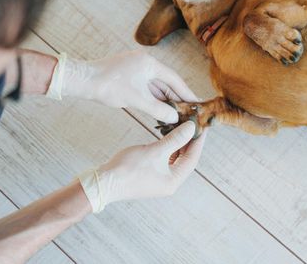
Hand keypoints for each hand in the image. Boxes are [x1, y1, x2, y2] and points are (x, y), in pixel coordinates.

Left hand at [46, 50, 197, 122]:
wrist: (82, 80)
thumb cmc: (108, 86)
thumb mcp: (137, 100)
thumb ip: (158, 109)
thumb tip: (175, 117)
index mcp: (149, 64)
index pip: (174, 79)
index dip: (186, 93)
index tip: (196, 103)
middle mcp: (145, 63)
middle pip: (166, 82)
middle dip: (176, 97)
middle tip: (188, 110)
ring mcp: (136, 68)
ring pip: (156, 85)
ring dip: (165, 98)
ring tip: (176, 112)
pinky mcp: (128, 75)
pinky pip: (146, 87)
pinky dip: (153, 97)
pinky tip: (159, 109)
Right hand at [78, 121, 205, 212]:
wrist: (103, 182)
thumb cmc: (128, 169)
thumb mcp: (155, 151)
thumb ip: (175, 139)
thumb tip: (191, 128)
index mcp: (173, 181)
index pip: (192, 158)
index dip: (198, 141)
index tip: (203, 126)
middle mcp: (169, 182)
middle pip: (185, 158)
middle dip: (189, 141)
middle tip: (194, 124)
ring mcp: (159, 180)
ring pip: (174, 158)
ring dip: (178, 143)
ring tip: (182, 127)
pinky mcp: (149, 175)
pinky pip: (164, 159)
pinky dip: (168, 147)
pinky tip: (167, 136)